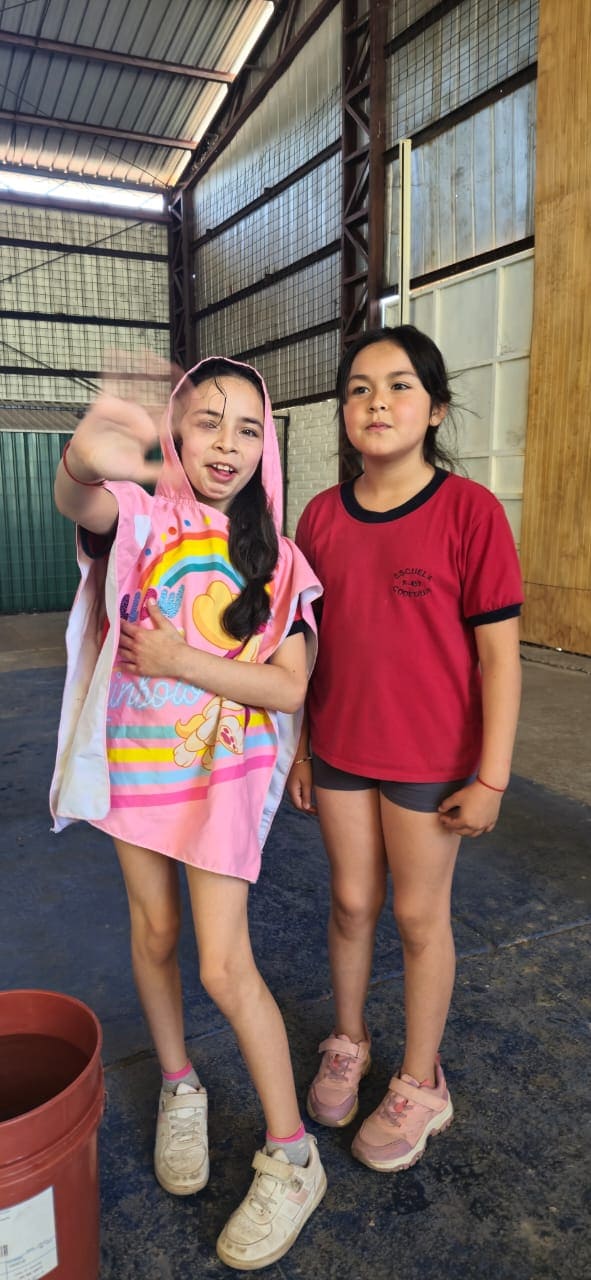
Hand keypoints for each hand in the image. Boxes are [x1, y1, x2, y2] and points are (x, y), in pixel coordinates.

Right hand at [67, 352, 181, 485]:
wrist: (89, 461)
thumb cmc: (113, 465)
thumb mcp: (136, 471)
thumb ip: (156, 472)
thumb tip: (178, 477)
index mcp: (149, 429)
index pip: (168, 413)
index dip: (181, 403)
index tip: (194, 394)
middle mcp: (138, 414)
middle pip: (153, 393)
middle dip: (163, 380)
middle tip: (174, 366)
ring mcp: (123, 407)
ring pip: (134, 384)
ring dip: (141, 369)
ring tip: (147, 354)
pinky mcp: (105, 402)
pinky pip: (108, 384)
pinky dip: (111, 369)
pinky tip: (114, 353)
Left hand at [118, 601, 187, 677]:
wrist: (180, 660)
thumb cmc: (174, 642)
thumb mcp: (166, 625)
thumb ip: (156, 613)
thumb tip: (150, 599)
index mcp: (141, 635)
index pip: (126, 627)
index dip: (120, 623)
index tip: (117, 621)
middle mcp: (136, 646)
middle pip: (121, 640)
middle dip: (117, 635)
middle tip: (115, 633)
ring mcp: (137, 659)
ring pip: (122, 652)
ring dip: (118, 648)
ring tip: (115, 645)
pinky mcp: (140, 669)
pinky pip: (127, 667)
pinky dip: (121, 665)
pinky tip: (117, 664)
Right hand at [286, 758, 316, 814]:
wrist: (299, 753)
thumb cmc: (304, 766)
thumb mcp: (307, 782)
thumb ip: (306, 796)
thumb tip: (306, 808)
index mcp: (292, 790)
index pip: (299, 806)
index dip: (308, 810)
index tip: (318, 812)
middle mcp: (290, 789)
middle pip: (297, 803)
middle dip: (307, 808)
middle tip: (318, 810)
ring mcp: (291, 785)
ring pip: (298, 798)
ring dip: (306, 802)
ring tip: (315, 804)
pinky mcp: (293, 780)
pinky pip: (298, 792)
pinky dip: (304, 796)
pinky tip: (310, 795)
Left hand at [437, 779, 501, 836]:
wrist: (490, 786)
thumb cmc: (473, 792)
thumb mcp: (456, 797)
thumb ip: (447, 804)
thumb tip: (440, 809)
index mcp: (465, 821)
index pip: (452, 825)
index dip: (446, 821)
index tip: (442, 818)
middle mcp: (475, 826)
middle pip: (462, 832)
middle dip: (454, 828)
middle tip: (450, 824)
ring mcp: (485, 824)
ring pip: (474, 834)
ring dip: (466, 832)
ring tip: (462, 827)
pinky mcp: (492, 820)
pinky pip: (486, 830)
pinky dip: (481, 830)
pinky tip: (478, 827)